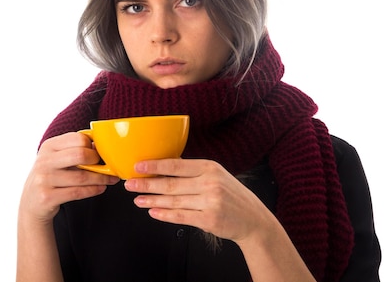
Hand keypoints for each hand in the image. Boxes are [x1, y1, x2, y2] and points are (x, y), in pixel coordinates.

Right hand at [18, 132, 119, 223]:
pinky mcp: (47, 197)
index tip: (101, 153)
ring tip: (110, 179)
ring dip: (101, 179)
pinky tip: (101, 188)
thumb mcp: (57, 158)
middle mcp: (44, 161)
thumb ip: (75, 149)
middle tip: (107, 166)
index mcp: (49, 146)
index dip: (93, 145)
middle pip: (80, 154)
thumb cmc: (51, 176)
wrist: (31, 203)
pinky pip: (77, 192)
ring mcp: (44, 179)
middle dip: (98, 160)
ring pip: (81, 176)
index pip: (78, 138)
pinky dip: (93, 190)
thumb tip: (101, 145)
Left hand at [123, 158, 275, 243]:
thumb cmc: (232, 196)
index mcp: (210, 167)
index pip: (176, 164)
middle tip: (130, 184)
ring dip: (151, 200)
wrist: (253, 219)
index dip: (154, 165)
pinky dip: (164, 214)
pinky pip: (180, 216)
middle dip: (147, 184)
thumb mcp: (217, 176)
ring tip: (138, 199)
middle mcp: (210, 183)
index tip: (138, 166)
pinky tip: (153, 211)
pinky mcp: (209, 219)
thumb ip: (194, 173)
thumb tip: (162, 170)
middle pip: (171, 183)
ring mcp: (210, 202)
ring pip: (173, 201)